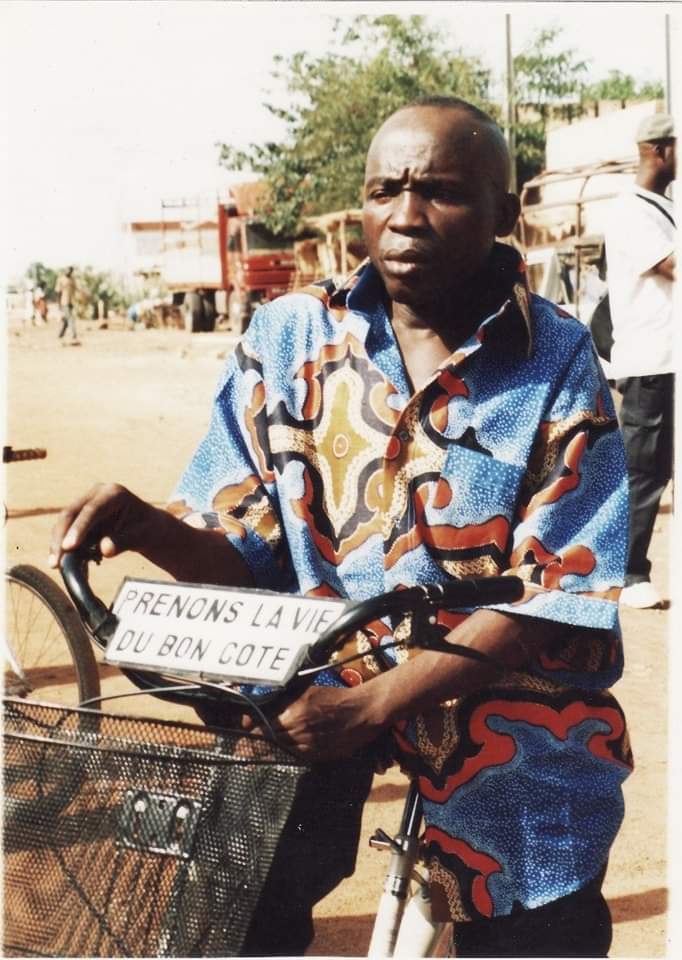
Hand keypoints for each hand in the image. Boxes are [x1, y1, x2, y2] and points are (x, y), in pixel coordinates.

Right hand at [48, 482, 155, 568]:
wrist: (147, 526)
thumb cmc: (147, 529)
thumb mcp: (141, 535)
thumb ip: (123, 541)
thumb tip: (104, 550)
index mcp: (114, 493)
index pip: (91, 510)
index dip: (78, 528)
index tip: (68, 547)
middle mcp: (96, 494)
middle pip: (70, 514)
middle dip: (60, 538)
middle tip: (56, 562)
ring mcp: (85, 503)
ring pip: (63, 522)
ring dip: (57, 543)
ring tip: (55, 565)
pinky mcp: (79, 516)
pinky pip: (65, 531)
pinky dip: (62, 546)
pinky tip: (61, 563)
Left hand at [253, 684, 385, 762]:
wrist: (362, 713)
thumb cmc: (335, 698)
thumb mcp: (308, 691)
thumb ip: (286, 699)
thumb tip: (264, 704)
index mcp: (294, 712)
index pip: (263, 724)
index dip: (251, 726)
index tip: (244, 727)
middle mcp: (299, 730)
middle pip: (268, 740)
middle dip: (255, 741)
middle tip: (244, 744)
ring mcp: (307, 745)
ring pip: (280, 750)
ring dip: (269, 749)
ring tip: (258, 749)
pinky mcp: (316, 756)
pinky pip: (294, 756)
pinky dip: (287, 752)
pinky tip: (284, 748)